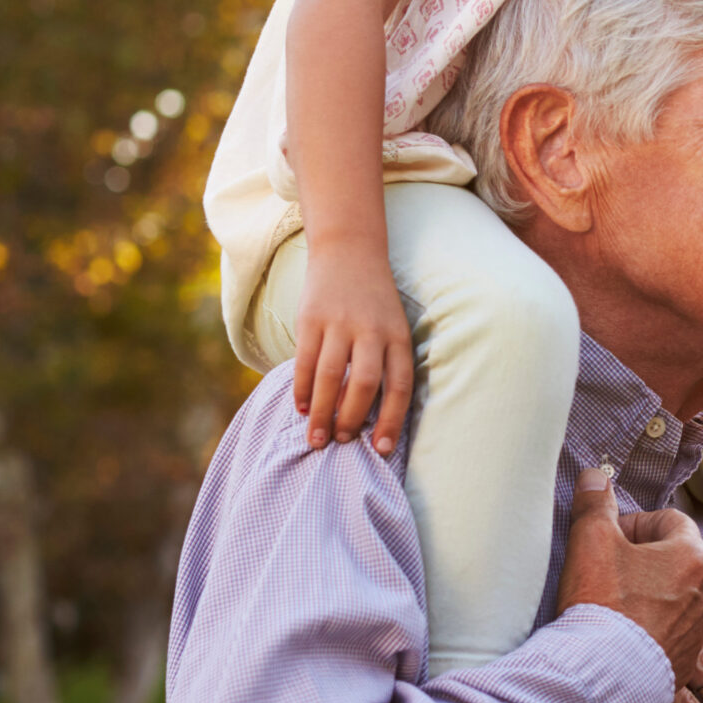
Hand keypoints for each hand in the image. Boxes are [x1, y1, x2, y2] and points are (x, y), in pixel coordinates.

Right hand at [292, 240, 414, 456]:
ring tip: (316, 438)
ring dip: (322, 413)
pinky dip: (302, 389)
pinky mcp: (311, 318)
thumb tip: (369, 418)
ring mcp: (340, 323)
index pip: (400, 386)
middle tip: (341, 441)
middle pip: (364, 384)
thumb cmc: (374, 303)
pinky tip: (301, 408)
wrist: (349, 252)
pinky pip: (305, 361)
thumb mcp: (393, 328)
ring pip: (330, 377)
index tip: (380, 450)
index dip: (391, 421)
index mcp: (399, 337)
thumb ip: (385, 364)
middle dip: (351, 420)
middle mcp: (372, 331)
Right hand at [556, 465, 702, 682]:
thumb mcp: (592, 541)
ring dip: (645, 593)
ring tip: (610, 606)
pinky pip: (668, 632)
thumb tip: (595, 477)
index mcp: (692, 556)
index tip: (609, 539)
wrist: (605, 678)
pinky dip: (647, 628)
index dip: (635, 523)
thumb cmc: (603, 605)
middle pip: (672, 558)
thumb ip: (595, 504)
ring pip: (671, 596)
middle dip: (639, 559)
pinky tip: (619, 635)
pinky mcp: (684, 660)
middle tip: (604, 570)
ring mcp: (697, 629)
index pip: (669, 520)